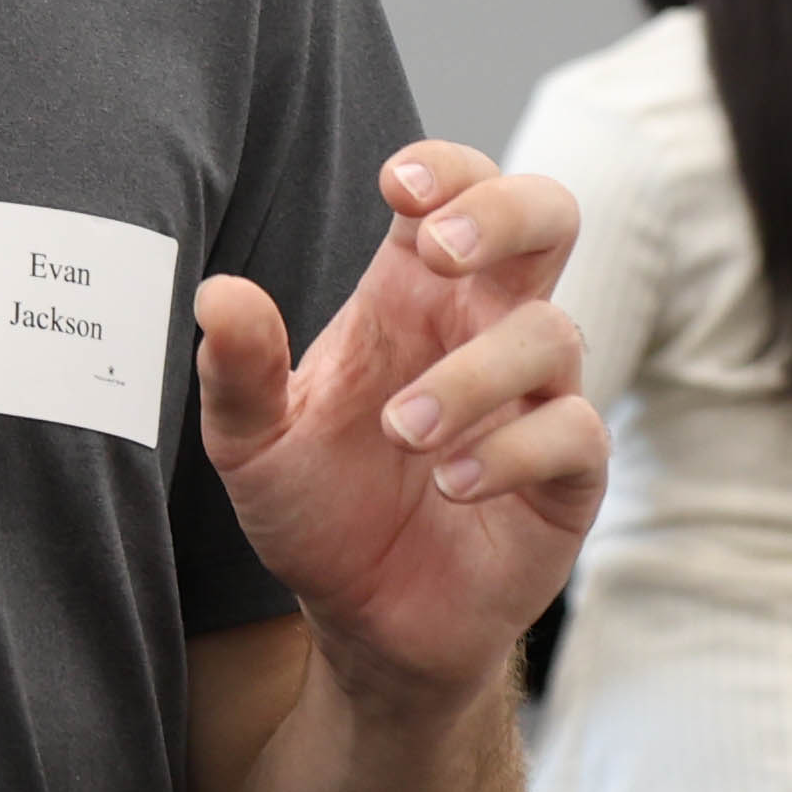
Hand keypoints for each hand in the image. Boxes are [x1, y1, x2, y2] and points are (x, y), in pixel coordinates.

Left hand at [193, 144, 604, 710]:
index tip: (397, 186)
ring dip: (474, 373)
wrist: (363, 621)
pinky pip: (574, 433)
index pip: (459, 190)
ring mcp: (538, 400)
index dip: (445, 170)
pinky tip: (454, 481)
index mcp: (414, 296)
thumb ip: (238, 372)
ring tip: (403, 430)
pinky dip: (513, 449)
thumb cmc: (317, 511)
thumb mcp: (254, 446)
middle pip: (549, 219)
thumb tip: (217, 295)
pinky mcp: (567, 476)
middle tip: (442, 249)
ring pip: (553, 335)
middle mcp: (485, 329)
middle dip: (506, 213)